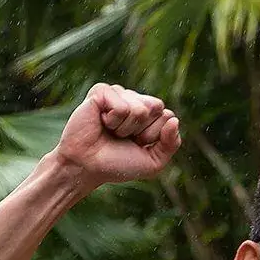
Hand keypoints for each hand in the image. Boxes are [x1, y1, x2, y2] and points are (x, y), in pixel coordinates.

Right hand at [53, 83, 181, 187]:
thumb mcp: (152, 162)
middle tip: (121, 138)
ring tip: (109, 131)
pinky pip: (121, 107)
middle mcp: (134, 100)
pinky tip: (100, 123)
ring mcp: (117, 94)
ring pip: (139, 108)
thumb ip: (171, 144)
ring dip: (125, 127)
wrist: (85, 167)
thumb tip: (174, 119)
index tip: (135, 144)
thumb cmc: (115, 165)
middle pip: (156, 107)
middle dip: (142, 129)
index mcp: (148, 113)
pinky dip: (112, 121)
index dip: (153, 135)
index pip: (167, 115)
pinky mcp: (100, 92)